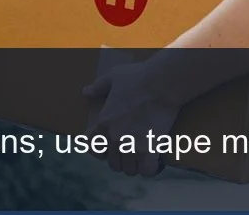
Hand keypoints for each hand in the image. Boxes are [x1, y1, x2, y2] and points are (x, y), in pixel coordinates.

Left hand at [84, 58, 181, 177]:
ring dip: (134, 165)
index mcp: (104, 123)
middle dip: (120, 158)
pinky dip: (150, 168)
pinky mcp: (150, 149)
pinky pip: (146, 171)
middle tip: (129, 151)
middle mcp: (115, 138)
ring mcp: (132, 146)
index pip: (92, 147)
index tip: (107, 147)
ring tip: (141, 158)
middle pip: (113, 162)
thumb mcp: (114, 76)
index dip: (99, 149)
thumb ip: (98, 87)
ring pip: (129, 169)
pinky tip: (153, 161)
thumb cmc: (138, 77)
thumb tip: (85, 92)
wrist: (162, 82)